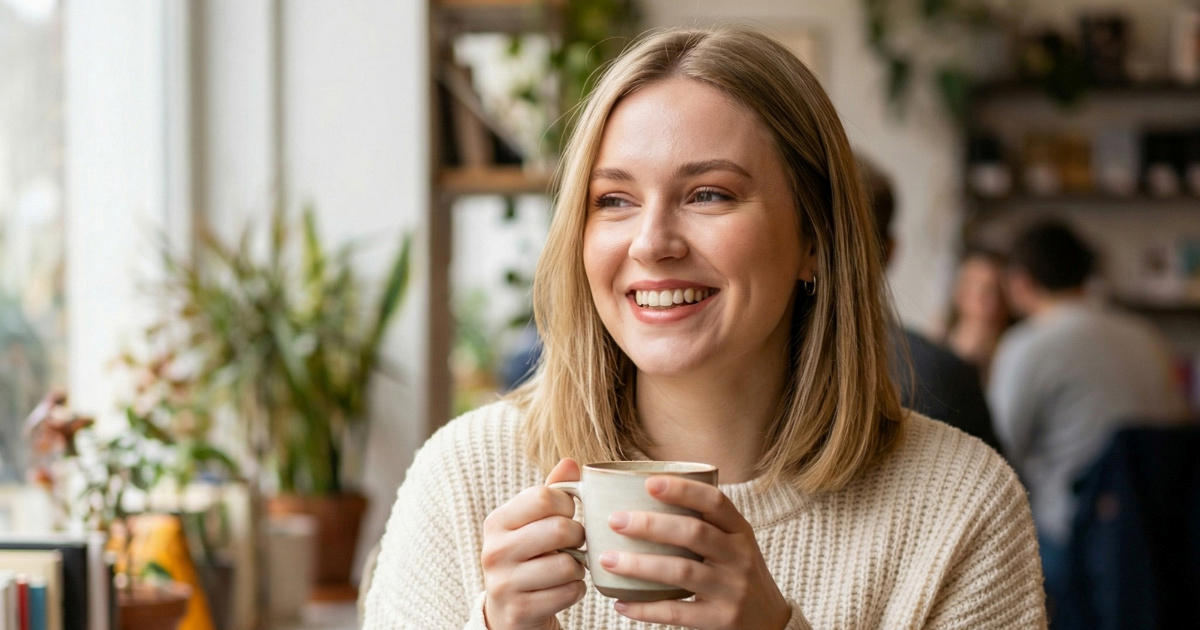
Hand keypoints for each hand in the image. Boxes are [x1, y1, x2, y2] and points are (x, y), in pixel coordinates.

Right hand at [482, 458, 586, 629]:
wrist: (509, 612)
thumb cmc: (528, 557)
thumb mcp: (532, 523)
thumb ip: (551, 492)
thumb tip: (570, 462)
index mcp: (497, 522)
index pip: (544, 497)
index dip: (568, 505)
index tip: (567, 515)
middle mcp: (494, 551)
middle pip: (559, 529)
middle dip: (578, 536)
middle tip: (574, 543)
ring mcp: (504, 584)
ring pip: (568, 565)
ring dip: (578, 567)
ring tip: (568, 567)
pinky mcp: (520, 611)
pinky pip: (569, 593)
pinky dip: (576, 590)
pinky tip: (563, 588)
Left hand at [600, 476, 791, 629]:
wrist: (770, 623)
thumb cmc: (737, 573)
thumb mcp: (733, 544)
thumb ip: (701, 524)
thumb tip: (642, 498)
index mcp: (740, 531)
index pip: (714, 502)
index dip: (683, 490)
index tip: (648, 483)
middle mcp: (740, 557)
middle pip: (694, 533)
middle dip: (650, 525)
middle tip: (615, 520)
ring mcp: (732, 589)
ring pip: (681, 571)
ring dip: (640, 564)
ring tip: (608, 559)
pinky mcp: (721, 619)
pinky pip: (677, 612)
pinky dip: (646, 608)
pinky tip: (621, 602)